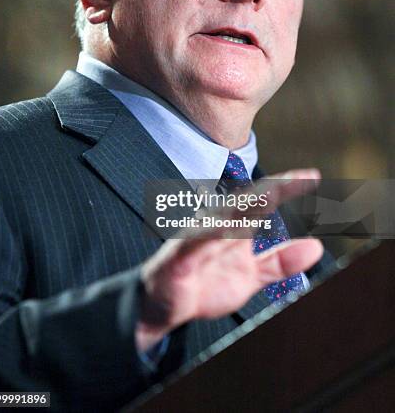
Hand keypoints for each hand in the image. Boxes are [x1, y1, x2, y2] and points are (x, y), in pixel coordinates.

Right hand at [136, 168, 322, 351]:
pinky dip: (208, 234)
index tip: (313, 176)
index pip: (263, 201)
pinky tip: (224, 228)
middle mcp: (217, 225)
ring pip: (223, 216)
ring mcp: (197, 238)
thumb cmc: (204, 282)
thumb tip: (317, 247)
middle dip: (274, 189)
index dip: (287, 188)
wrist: (165, 306)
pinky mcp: (180, 258)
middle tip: (300, 178)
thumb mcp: (251, 275)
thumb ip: (280, 262)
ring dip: (246, 205)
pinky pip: (195, 243)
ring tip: (271, 195)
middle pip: (248, 201)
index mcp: (235, 226)